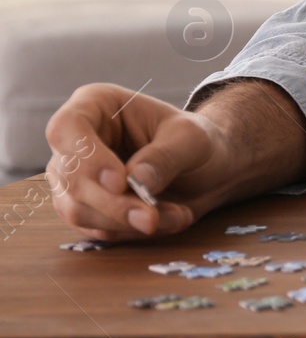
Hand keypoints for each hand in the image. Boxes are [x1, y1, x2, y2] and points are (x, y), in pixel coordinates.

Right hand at [45, 83, 247, 240]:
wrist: (207, 168)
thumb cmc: (196, 141)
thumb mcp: (192, 138)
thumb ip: (165, 156)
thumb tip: (135, 181)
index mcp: (96, 105)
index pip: (66, 128)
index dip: (87, 158)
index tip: (120, 182)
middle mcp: (76, 142)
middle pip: (70, 178)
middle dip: (113, 204)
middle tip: (151, 218)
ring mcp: (74, 178)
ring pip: (78, 210)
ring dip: (126, 221)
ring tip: (175, 215)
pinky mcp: (85, 209)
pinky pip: (95, 230)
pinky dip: (132, 232)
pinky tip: (166, 221)